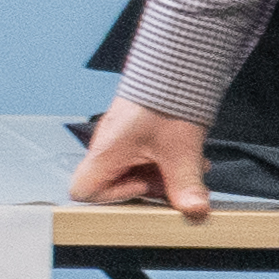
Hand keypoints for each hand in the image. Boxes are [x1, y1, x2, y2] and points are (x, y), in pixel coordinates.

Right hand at [70, 97, 216, 217]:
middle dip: (149, 187)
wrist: (173, 66)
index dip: (112, 198)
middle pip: (113, 183)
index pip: (83, 191)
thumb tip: (195, 212)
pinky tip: (188, 156)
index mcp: (106, 153)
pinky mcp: (133, 129)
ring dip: (161, 174)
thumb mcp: (180, 151)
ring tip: (191, 168)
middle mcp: (107, 146)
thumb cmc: (166, 104)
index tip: (143, 187)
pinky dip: (163, 160)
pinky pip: (141, 155)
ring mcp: (119, 137)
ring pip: (131, 169)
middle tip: (176, 183)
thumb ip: (185, 185)